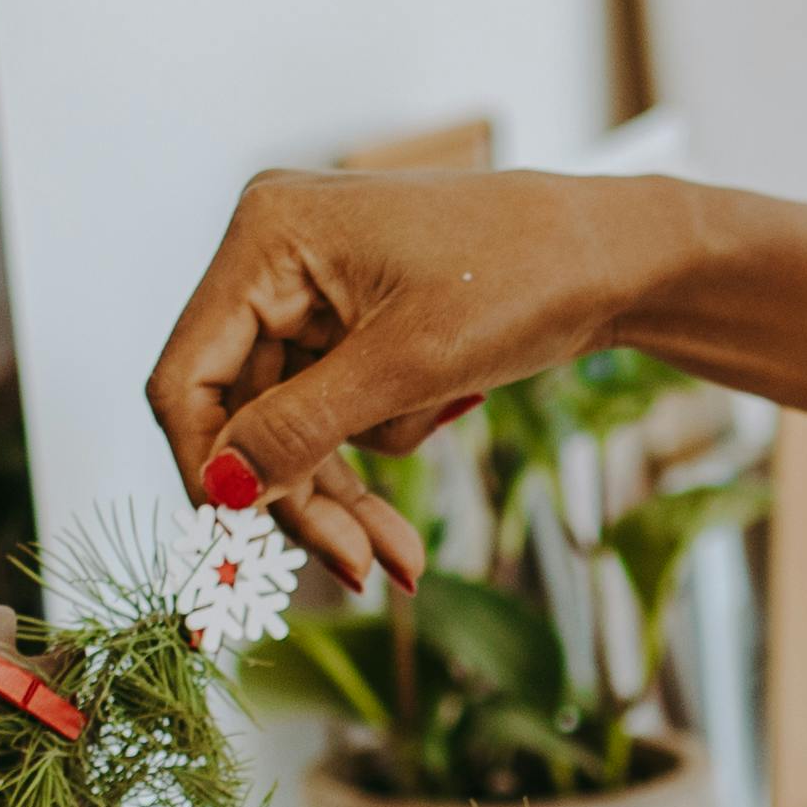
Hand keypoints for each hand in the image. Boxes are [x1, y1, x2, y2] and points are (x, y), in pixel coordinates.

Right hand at [145, 169, 671, 592]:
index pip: (189, 378)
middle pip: (242, 415)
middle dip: (300, 498)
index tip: (243, 546)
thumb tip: (220, 490)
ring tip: (401, 559)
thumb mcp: (407, 365)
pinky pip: (334, 412)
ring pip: (291, 427)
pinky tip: (416, 502)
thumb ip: (302, 428)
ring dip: (342, 495)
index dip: (210, 469)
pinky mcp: (352, 323)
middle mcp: (274, 256)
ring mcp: (313, 290)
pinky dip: (372, 457)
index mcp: (268, 236)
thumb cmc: (524, 279)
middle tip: (356, 569)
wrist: (617, 257)